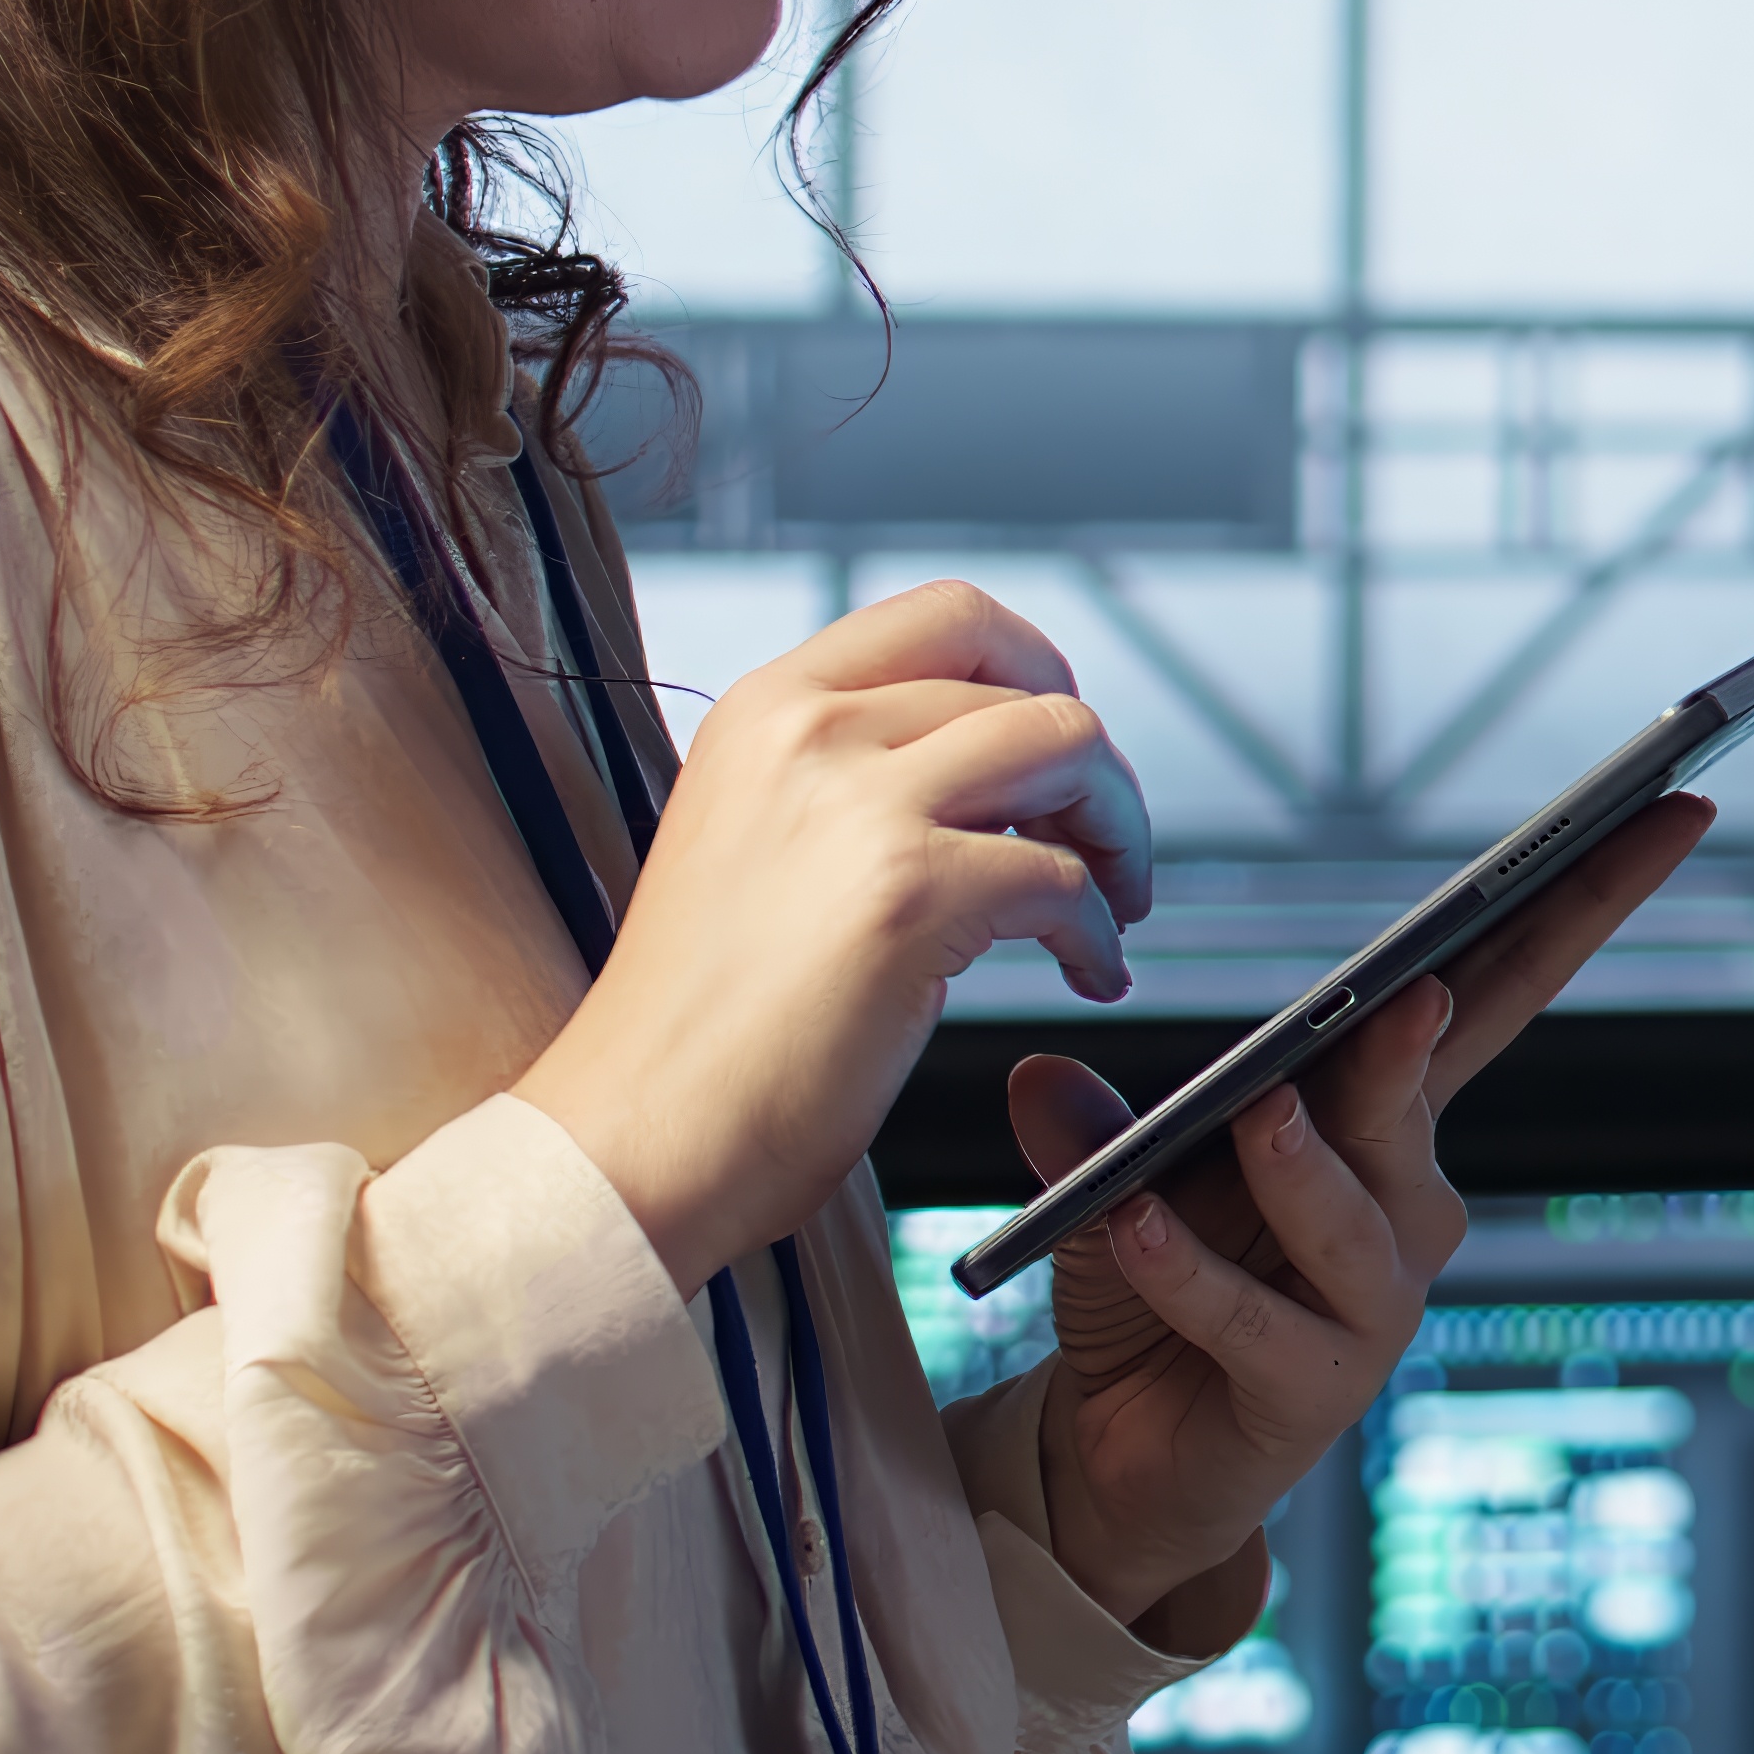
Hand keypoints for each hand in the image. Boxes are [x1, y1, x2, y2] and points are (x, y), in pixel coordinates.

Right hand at [518, 580, 1153, 1289]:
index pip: (946, 616)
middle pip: (1028, 685)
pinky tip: (1087, 975)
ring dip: (1118, 828)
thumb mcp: (751, 841)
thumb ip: (848, 781)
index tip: (1057, 744)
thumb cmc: (698, 1027)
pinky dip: (1099, 933)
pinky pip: (1067, 879)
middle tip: (1100, 844)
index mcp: (765, 708)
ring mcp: (862, 806)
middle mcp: (810, 731)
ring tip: (1111, 906)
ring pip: (1069, 746)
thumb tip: (992, 769)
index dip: (1034, 667)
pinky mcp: (913, 894)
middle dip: (1093, 766)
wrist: (635, 1137)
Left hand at [1006, 794, 1717, 1638]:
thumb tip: (1042, 1074)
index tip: (1666, 807)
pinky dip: (1189, 1269)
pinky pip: (1252, 1318)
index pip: (1503, 985)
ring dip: (1299, 1162)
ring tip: (1256, 1116)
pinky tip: (1132, 1223)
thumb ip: (1100, 1127)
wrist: (1116, 1454)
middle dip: (1425, 1033)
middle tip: (1415, 990)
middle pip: (1428, 1090)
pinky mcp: (1316, 1390)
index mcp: (1391, 1119)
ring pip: (1347, 1212)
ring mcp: (1374, 1302)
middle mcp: (1407, 1204)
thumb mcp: (1128, 1176)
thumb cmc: (1155, 1289)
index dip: (1585, 900)